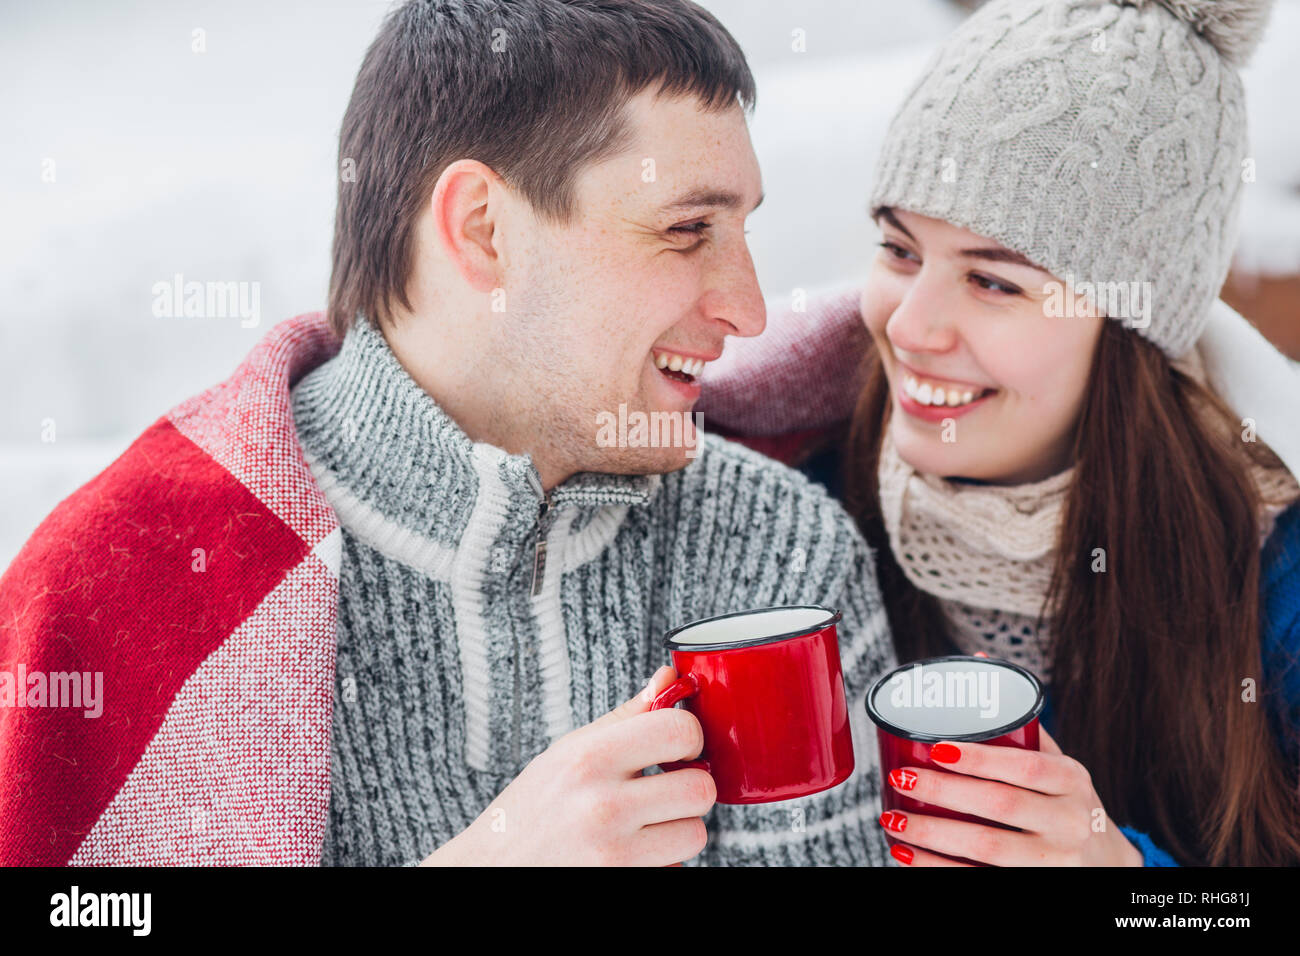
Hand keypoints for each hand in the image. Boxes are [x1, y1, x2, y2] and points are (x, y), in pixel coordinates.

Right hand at [422, 665, 715, 865]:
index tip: (679, 748)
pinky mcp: (622, 883)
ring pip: (696, 835)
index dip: (690, 738)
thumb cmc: (530, 810)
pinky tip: (631, 852)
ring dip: (679, 829)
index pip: (680, 731)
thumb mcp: (569, 752)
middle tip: (667, 788)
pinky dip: (661, 862)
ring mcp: (613, 854)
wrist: (489, 870)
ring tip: (646, 824)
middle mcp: (603, 805)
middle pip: (701, 788)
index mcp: (590, 758)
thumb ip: (626, 718)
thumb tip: (668, 680)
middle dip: (691, 788)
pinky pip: (675, 869)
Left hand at [879, 726, 1141, 866]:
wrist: (1107, 864)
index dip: (980, 758)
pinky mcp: (1034, 888)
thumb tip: (977, 660)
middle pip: (1001, 806)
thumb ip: (1020, 724)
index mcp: (1072, 781)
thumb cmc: (1067, 802)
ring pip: (987, 848)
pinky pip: (978, 879)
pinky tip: (905, 854)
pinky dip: (936, 868)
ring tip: (893, 817)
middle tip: (903, 775)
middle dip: (945, 791)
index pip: (1026, 766)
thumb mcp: (1060, 764)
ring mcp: (1053, 862)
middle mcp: (1068, 822)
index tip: (937, 748)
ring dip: (932, 834)